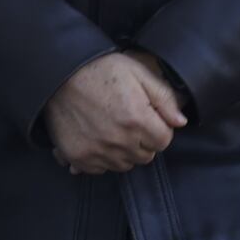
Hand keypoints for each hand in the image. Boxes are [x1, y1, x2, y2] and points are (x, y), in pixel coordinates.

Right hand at [45, 49, 187, 175]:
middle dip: (142, 141)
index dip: (158, 129)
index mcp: (137, 119)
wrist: (59, 74)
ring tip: (112, 129)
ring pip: (124, 165)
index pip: (163, 141)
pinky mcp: (78, 157)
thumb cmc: (100, 70)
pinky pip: (100, 169)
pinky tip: (97, 138)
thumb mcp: (138, 73)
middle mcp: (119, 140)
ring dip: (123, 151)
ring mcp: (97, 151)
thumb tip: (180, 121)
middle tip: (128, 122)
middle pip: (145, 156)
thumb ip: (164, 98)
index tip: (147, 118)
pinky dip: (101, 158)